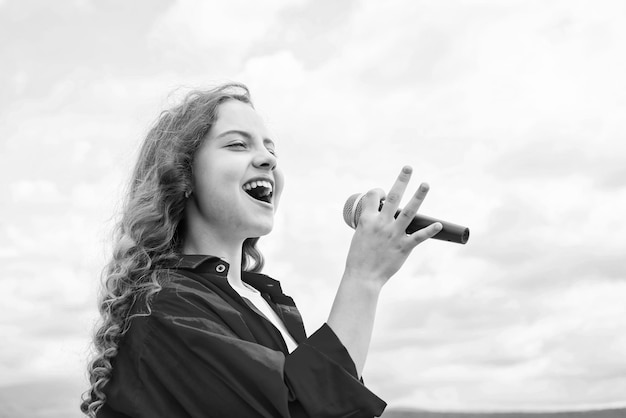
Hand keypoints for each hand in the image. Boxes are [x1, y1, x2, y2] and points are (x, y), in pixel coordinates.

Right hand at [343, 165, 441, 286]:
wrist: (363, 277)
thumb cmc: (358, 257)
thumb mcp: (360, 235)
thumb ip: (371, 223)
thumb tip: (382, 214)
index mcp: (366, 219)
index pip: (373, 196)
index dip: (378, 191)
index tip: (382, 194)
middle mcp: (381, 224)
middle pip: (393, 197)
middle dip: (402, 180)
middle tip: (409, 168)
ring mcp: (393, 235)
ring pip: (409, 212)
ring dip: (418, 196)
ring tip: (425, 184)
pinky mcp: (403, 247)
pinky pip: (419, 237)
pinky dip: (429, 230)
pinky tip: (438, 224)